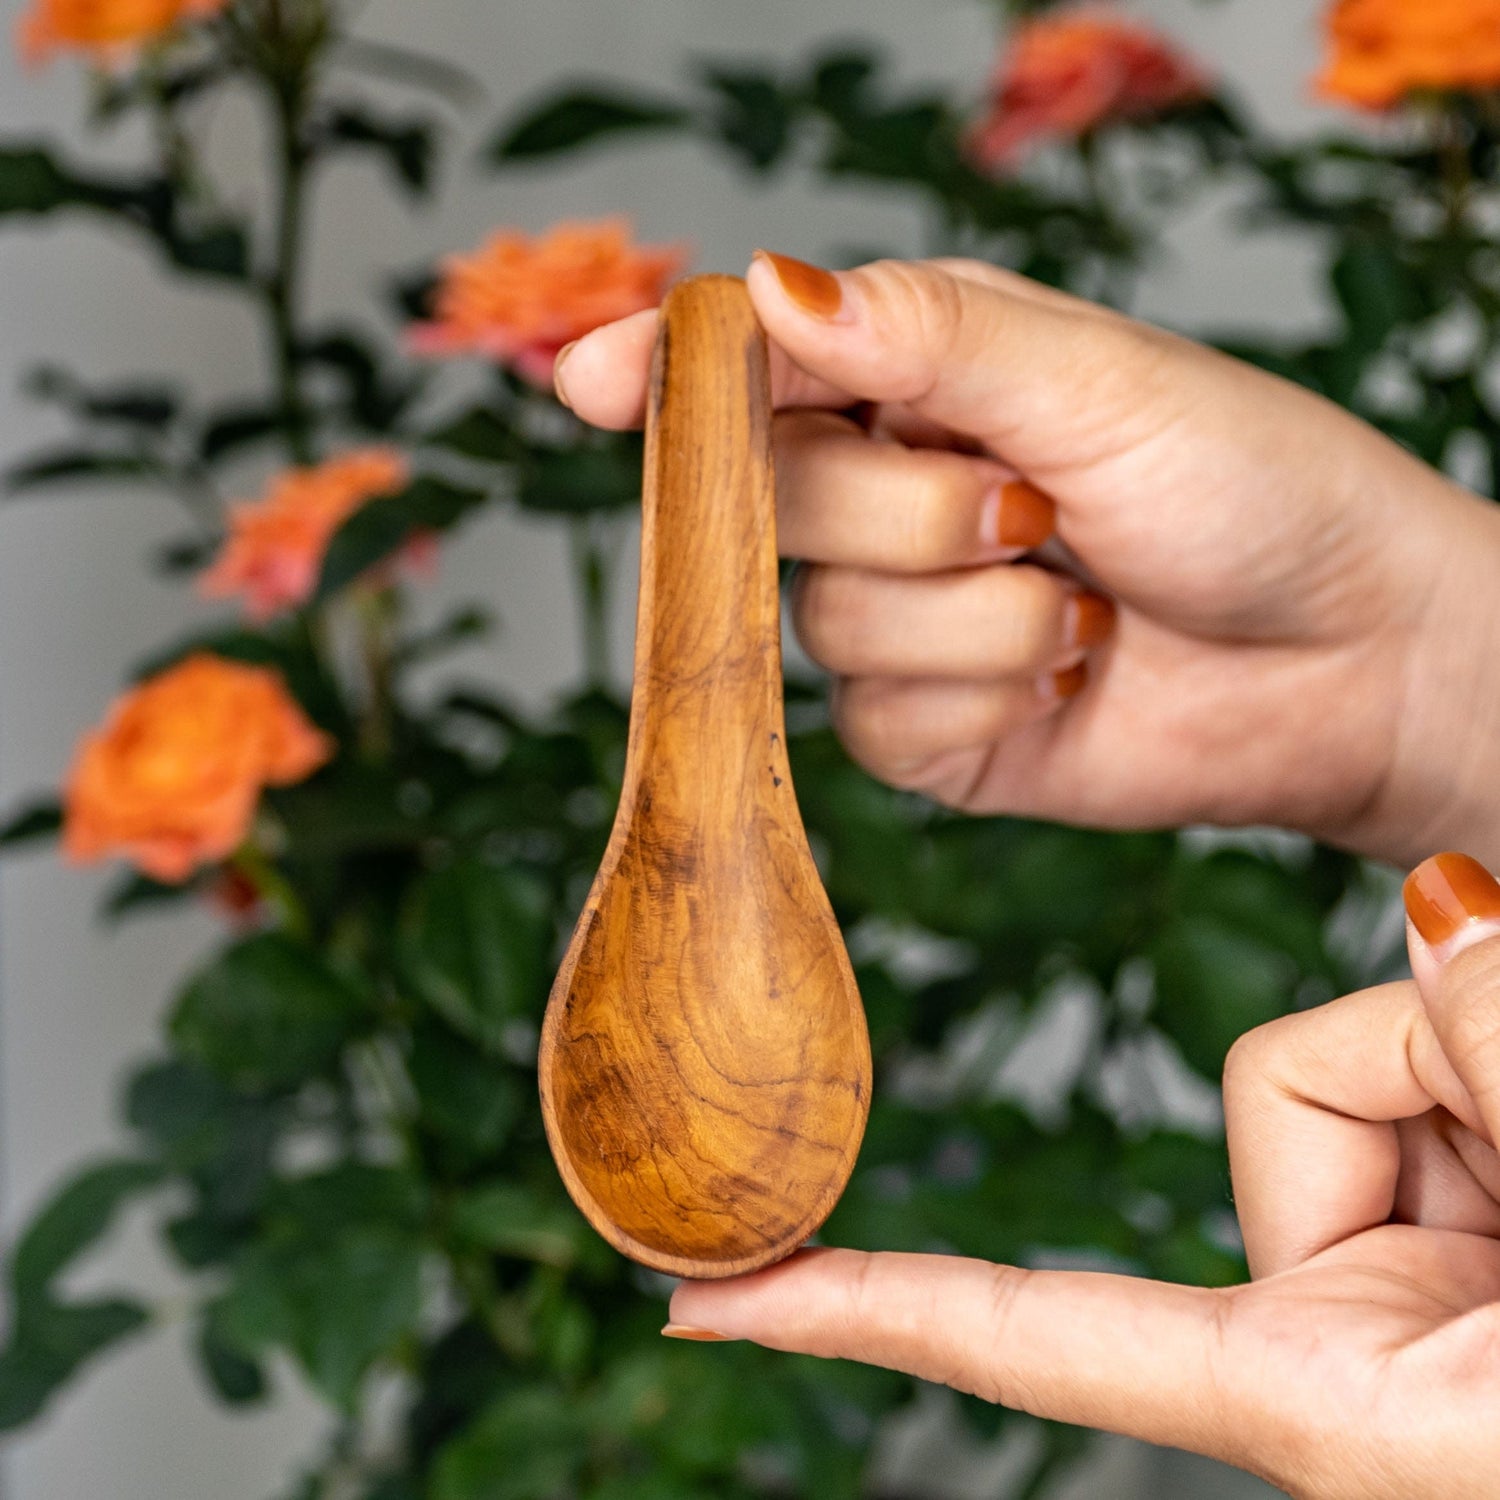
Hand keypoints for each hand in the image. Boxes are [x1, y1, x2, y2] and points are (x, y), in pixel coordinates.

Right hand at [555, 254, 1499, 867]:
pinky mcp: (921, 729)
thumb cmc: (1251, 486)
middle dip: (907, 510)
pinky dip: (982, 697)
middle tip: (1031, 508)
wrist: (1347, 660)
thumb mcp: (1095, 379)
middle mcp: (887, 496)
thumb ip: (926, 336)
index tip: (591, 382)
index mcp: (919, 381)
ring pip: (826, 623)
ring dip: (975, 617)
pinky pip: (874, 723)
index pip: (753, 369)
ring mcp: (897, 620)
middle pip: (769, 497)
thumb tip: (764, 289)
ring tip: (1082, 603)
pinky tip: (1066, 677)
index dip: (666, 376)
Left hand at [657, 851, 1499, 1499]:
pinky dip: (1490, 1036)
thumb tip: (1442, 942)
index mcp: (1343, 1400)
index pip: (1043, 1344)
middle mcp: (1354, 1312)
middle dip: (1423, 1092)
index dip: (875, 1317)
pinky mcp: (1441, 1122)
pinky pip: (1400, 1030)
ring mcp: (1397, 1212)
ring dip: (1481, 1066)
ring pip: (1341, 1060)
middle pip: (1277, 1114)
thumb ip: (1468, 1078)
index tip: (712, 1309)